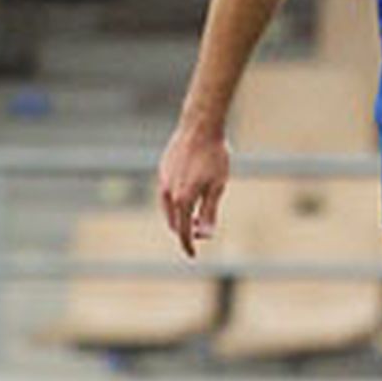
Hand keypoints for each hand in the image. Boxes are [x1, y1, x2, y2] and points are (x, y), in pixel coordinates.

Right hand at [158, 121, 230, 257]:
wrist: (200, 126)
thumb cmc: (214, 155)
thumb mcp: (217, 186)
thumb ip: (210, 212)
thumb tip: (205, 235)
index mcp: (183, 199)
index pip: (183, 231)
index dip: (188, 245)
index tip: (192, 254)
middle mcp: (169, 192)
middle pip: (174, 221)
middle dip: (186, 230)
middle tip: (202, 230)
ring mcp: (164, 180)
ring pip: (169, 207)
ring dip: (181, 215)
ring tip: (197, 212)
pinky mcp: (163, 169)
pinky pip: (167, 192)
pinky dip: (176, 200)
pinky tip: (190, 192)